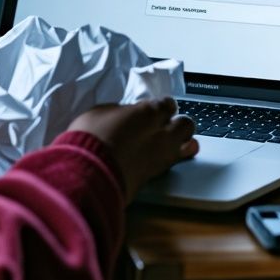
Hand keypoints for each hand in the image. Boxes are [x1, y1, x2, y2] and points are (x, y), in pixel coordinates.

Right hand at [67, 98, 197, 198]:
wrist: (89, 173)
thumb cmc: (90, 139)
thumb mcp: (101, 113)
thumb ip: (121, 112)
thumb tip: (126, 115)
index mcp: (149, 112)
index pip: (167, 104)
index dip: (161, 107)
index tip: (153, 111)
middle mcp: (162, 132)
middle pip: (186, 124)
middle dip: (178, 124)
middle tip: (165, 127)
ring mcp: (164, 155)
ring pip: (190, 145)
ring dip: (182, 142)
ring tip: (170, 144)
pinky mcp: (158, 176)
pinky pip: (174, 163)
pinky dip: (171, 159)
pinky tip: (161, 158)